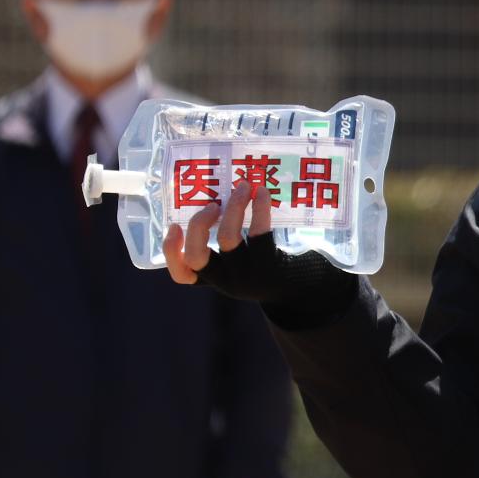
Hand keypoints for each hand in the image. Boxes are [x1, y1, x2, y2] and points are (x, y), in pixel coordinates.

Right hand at [164, 181, 353, 321]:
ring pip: (227, 239)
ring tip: (242, 188)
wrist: (307, 290)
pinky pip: (259, 232)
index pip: (182, 275)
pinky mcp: (270, 265)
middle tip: (212, 205)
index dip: (171, 251)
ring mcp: (247, 275)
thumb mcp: (241, 265)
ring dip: (231, 208)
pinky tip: (261, 193)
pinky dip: (258, 208)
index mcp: (214, 279)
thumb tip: (217, 198)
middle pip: (197, 256)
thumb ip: (224, 247)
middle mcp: (226, 280)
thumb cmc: (267, 269)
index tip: (173, 226)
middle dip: (199, 224)